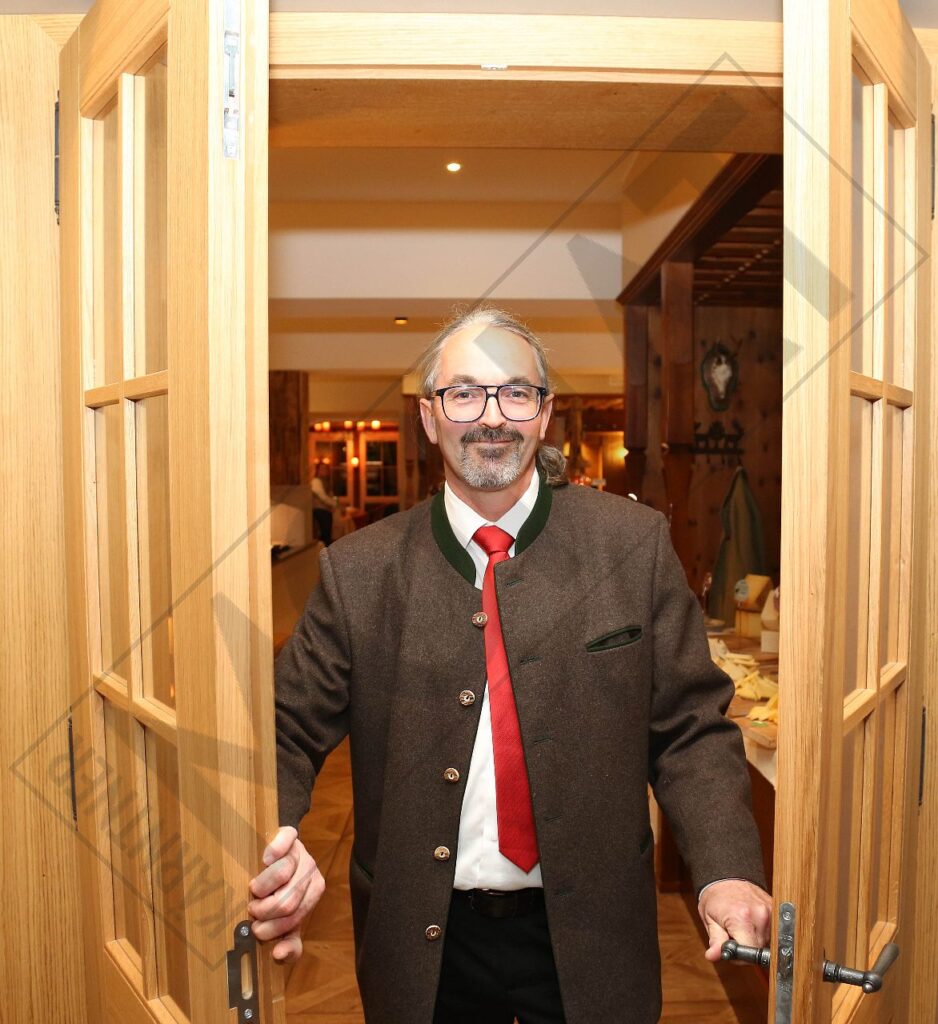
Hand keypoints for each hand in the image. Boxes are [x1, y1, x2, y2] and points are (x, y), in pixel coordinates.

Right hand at [248, 825, 324, 963]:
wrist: (279, 853)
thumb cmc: (281, 889)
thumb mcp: (287, 916)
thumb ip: (288, 940)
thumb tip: (279, 954)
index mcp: (314, 892)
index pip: (293, 919)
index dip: (271, 928)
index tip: (257, 929)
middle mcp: (312, 872)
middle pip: (287, 901)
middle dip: (263, 910)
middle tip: (253, 909)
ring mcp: (302, 852)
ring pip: (282, 875)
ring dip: (261, 887)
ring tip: (255, 891)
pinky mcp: (291, 835)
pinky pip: (284, 842)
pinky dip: (272, 852)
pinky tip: (264, 860)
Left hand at [698, 878, 772, 962]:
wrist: (727, 876)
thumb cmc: (716, 898)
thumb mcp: (709, 919)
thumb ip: (715, 940)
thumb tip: (713, 956)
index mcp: (742, 917)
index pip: (749, 954)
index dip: (739, 956)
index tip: (731, 948)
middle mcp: (761, 915)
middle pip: (759, 949)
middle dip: (746, 948)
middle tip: (734, 935)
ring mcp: (771, 911)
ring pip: (767, 942)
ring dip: (755, 940)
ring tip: (743, 927)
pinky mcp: (777, 910)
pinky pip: (772, 932)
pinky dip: (761, 932)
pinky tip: (752, 923)